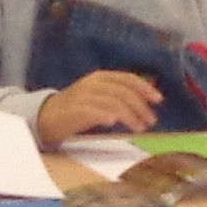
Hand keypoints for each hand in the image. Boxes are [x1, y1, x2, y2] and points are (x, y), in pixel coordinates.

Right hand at [35, 68, 160, 143]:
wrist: (47, 116)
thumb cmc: (78, 108)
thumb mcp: (101, 97)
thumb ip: (119, 96)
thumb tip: (145, 102)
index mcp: (101, 77)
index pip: (127, 79)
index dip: (145, 88)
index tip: (159, 100)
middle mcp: (93, 83)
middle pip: (123, 92)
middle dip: (140, 107)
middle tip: (151, 121)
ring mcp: (83, 96)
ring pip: (112, 102)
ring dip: (129, 116)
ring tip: (139, 128)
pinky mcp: (74, 110)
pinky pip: (92, 111)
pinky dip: (104, 115)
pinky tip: (114, 122)